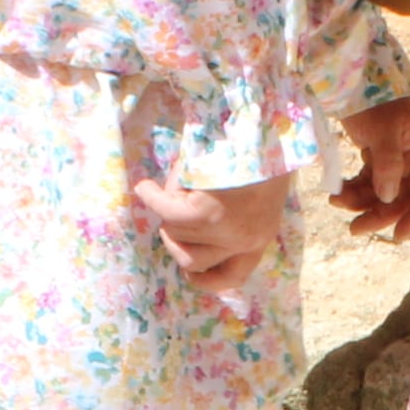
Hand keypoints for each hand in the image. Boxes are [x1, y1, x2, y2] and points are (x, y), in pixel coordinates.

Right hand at [135, 164, 291, 292]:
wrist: (263, 128)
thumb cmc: (259, 154)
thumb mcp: (254, 195)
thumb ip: (230, 217)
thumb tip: (186, 229)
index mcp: (259, 237)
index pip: (232, 277)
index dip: (206, 280)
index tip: (191, 275)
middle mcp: (243, 241)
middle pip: (190, 260)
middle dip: (174, 239)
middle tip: (170, 214)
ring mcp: (223, 230)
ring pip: (175, 233)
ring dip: (167, 209)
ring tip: (174, 184)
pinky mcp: (204, 213)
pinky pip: (164, 211)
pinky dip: (151, 197)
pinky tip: (145, 187)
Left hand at [341, 98, 409, 244]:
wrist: (351, 76)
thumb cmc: (372, 98)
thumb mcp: (383, 132)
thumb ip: (388, 166)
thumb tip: (388, 198)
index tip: (397, 236)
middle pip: (401, 198)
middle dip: (379, 214)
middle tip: (354, 228)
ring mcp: (393, 157)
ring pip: (381, 193)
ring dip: (361, 203)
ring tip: (336, 202)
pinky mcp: (374, 154)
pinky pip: (366, 182)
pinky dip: (353, 190)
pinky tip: (336, 192)